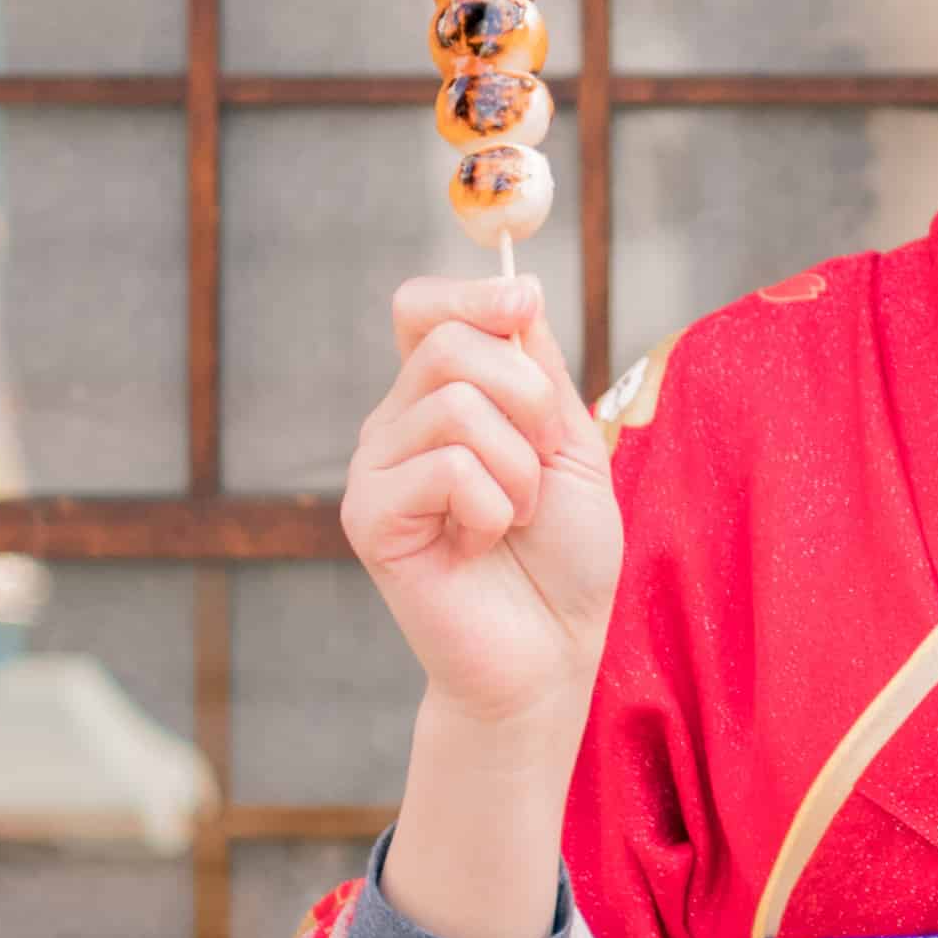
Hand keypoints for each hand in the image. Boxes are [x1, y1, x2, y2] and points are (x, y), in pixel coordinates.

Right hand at [341, 274, 621, 733]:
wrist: (551, 653)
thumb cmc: (563, 556)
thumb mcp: (568, 442)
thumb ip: (537, 368)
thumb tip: (515, 285)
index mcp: (438, 398)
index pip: (422, 308)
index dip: (471, 295)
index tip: (525, 306)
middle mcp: (394, 425)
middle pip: (448, 344)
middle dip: (525, 397)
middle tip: (539, 464)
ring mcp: (375, 471)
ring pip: (454, 404)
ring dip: (517, 466)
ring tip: (514, 517)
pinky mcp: (368, 520)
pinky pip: (445, 467)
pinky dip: (492, 507)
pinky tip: (481, 545)